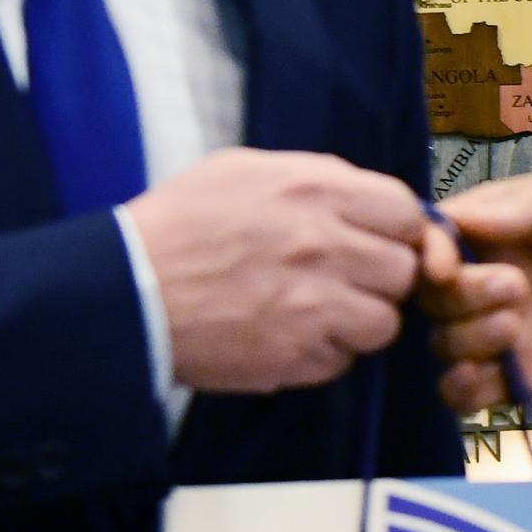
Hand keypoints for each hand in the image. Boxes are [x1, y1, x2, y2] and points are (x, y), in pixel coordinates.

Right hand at [125, 148, 447, 393]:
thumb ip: (314, 178)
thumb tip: (362, 199)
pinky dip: (325, 354)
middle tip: (348, 279)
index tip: (380, 240)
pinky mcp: (294, 356)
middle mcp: (324, 245)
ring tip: (320, 312)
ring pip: (385, 323)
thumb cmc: (178, 225)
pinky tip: (290, 336)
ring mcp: (313, 306)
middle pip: (404, 271)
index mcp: (315, 190)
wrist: (125, 290)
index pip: (406, 212)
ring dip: (360, 320)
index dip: (398, 230)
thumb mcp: (243, 170)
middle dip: (381, 277)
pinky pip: (343, 361)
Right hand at [433, 165, 531, 410]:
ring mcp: (496, 330)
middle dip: (461, 294)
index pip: (431, 237)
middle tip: (517, 288)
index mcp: (491, 228)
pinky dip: (459, 389)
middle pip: (429, 293)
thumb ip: (524, 203)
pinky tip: (484, 376)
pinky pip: (461, 393)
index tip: (445, 264)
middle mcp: (482, 278)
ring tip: (517, 327)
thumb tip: (454, 217)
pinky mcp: (513, 376)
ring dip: (467, 338)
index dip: (426, 250)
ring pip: (442, 341)